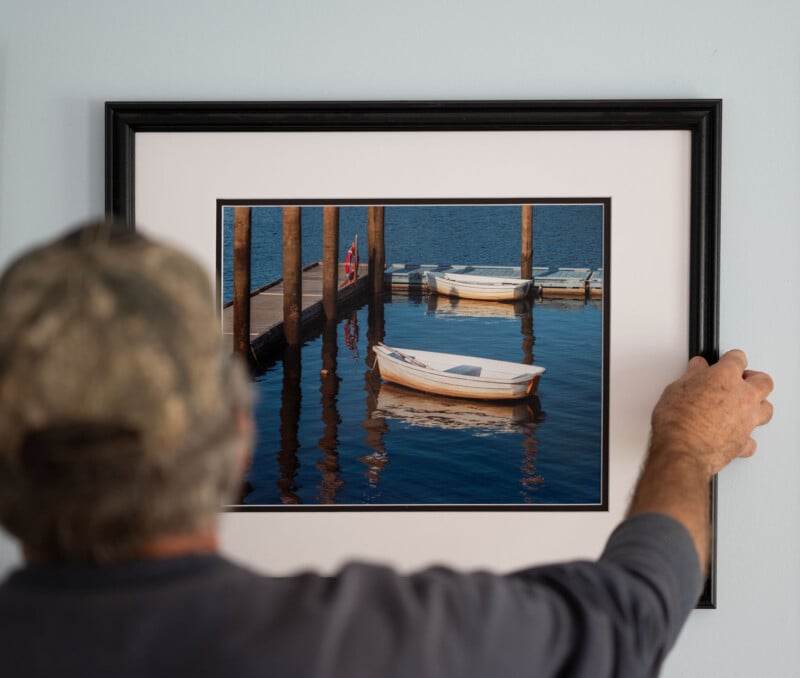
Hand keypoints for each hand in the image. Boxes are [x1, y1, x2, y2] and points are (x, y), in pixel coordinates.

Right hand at [650, 349, 773, 476]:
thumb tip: (696, 370)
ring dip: (757, 406)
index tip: (724, 361)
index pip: (737, 358)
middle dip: (754, 379)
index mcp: (725, 377)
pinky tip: (737, 434)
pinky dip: (746, 436)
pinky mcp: (744, 443)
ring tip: (744, 406)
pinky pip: (752, 439)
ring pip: (766, 409)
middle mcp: (743, 396)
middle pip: (763, 381)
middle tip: (741, 380)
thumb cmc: (677, 420)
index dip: (729, 359)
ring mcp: (747, 420)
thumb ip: (691, 377)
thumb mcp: (675, 389)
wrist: (682, 450)